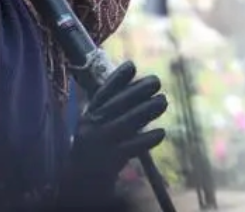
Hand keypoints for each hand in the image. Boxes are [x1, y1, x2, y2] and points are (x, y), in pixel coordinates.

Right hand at [60, 61, 167, 207]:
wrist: (81, 179)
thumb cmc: (94, 144)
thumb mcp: (93, 122)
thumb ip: (108, 106)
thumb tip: (133, 86)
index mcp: (89, 113)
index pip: (103, 91)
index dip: (117, 77)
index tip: (132, 65)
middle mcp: (93, 125)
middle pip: (118, 104)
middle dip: (138, 91)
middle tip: (156, 81)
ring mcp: (102, 142)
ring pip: (127, 122)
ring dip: (146, 110)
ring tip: (163, 100)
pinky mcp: (112, 160)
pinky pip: (132, 147)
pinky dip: (147, 139)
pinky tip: (161, 132)